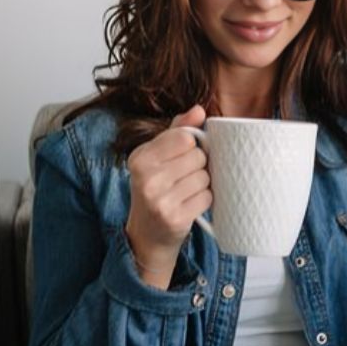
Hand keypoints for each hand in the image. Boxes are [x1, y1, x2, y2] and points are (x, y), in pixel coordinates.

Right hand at [124, 105, 210, 286]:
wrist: (148, 235)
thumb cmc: (157, 189)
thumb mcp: (158, 157)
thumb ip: (178, 130)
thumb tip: (199, 110)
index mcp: (139, 158)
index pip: (184, 137)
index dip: (192, 145)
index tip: (184, 155)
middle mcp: (146, 178)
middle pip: (198, 156)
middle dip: (198, 165)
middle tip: (184, 178)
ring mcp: (159, 200)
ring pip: (204, 176)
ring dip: (202, 184)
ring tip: (186, 192)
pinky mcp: (175, 218)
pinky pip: (207, 197)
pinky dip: (204, 200)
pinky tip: (190, 204)